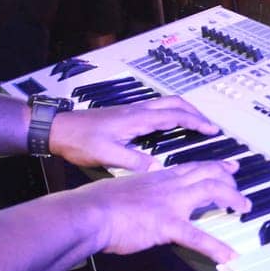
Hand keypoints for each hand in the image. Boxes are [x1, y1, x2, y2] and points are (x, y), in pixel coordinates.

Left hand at [48, 96, 221, 170]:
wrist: (57, 129)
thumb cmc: (79, 140)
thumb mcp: (106, 155)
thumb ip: (133, 161)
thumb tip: (157, 168)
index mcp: (137, 119)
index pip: (174, 115)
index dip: (196, 122)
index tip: (212, 129)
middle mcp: (137, 110)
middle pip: (175, 103)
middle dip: (195, 113)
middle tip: (209, 125)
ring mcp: (131, 110)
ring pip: (165, 104)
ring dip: (184, 111)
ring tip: (195, 124)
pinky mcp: (125, 114)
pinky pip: (156, 109)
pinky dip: (171, 114)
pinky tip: (169, 125)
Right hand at [71, 163, 247, 265]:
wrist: (90, 212)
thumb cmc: (99, 202)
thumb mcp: (125, 188)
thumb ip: (142, 190)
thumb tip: (145, 197)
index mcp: (159, 177)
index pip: (194, 166)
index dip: (215, 166)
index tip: (230, 166)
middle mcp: (170, 185)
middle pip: (209, 175)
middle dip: (230, 182)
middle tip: (242, 192)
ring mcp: (171, 204)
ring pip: (211, 193)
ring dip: (232, 200)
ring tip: (244, 209)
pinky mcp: (167, 225)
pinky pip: (197, 236)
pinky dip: (216, 247)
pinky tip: (229, 255)